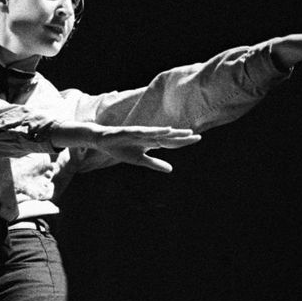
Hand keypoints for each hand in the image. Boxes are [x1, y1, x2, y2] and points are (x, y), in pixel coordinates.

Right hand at [53, 122, 201, 172]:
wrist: (103, 142)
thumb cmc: (122, 149)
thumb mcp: (139, 160)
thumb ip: (155, 164)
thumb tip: (171, 169)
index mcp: (152, 142)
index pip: (171, 142)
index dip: (183, 141)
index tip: (198, 138)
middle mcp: (149, 135)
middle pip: (168, 136)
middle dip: (182, 136)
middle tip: (198, 136)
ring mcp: (141, 133)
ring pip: (159, 133)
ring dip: (172, 133)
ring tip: (185, 133)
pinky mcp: (131, 132)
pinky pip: (145, 132)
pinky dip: (155, 131)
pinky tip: (165, 130)